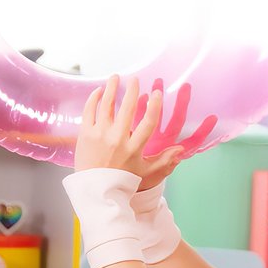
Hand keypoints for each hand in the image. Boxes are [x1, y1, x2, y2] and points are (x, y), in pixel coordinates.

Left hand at [74, 76, 216, 190]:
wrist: (95, 190)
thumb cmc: (123, 180)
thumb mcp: (146, 172)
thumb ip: (165, 160)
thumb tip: (182, 150)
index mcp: (134, 148)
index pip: (148, 123)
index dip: (154, 106)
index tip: (156, 93)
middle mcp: (117, 139)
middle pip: (127, 108)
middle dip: (132, 90)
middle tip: (135, 79)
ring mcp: (99, 135)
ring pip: (106, 105)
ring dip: (111, 88)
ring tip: (115, 77)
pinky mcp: (85, 135)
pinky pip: (89, 111)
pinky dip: (94, 98)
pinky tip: (99, 91)